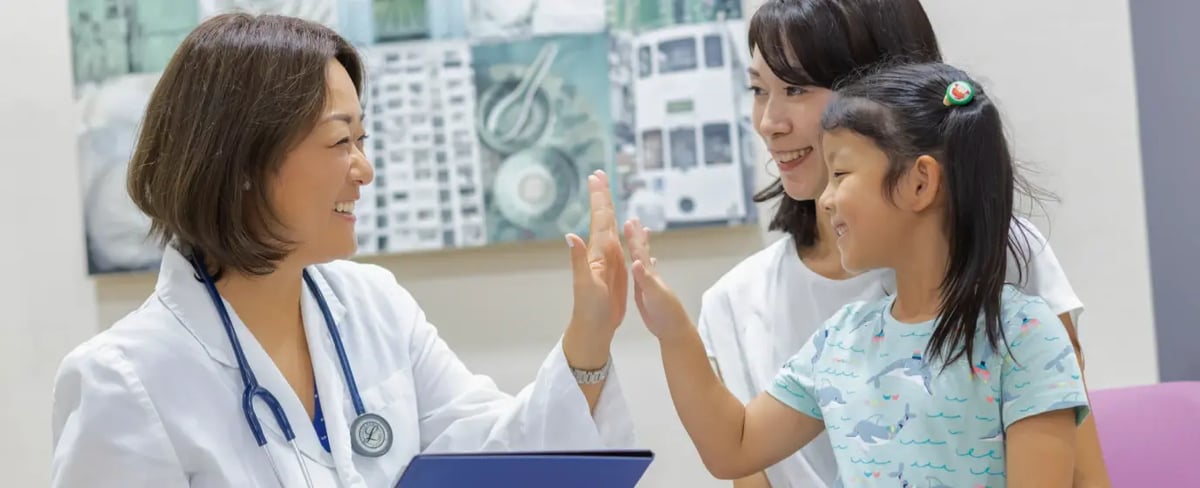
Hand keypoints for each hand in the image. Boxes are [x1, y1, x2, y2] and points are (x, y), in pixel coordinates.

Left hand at [565, 170, 627, 341]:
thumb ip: (579, 260)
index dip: (599, 197)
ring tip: (608, 193)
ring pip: (611, 228)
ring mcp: (609, 260)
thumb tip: (570, 236)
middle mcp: (603, 252)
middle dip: (602, 196)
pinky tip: (629, 227)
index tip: (596, 176)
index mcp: (598, 252)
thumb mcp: (585, 284)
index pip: (599, 218)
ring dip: (609, 210)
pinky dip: (625, 231)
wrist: (594, 327)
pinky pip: (622, 244)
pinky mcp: (617, 270)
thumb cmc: (589, 309)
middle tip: (598, 175)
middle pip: (604, 218)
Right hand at [625, 218, 691, 342]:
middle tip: (633, 220)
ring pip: (643, 260)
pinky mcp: (646, 293)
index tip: (628, 221)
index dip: (634, 237)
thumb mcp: (654, 295)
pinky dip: (642, 266)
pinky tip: (642, 263)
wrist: (673, 329)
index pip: (639, 252)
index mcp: (649, 274)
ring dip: (640, 247)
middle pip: (642, 252)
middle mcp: (649, 275)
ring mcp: (648, 283)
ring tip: (639, 234)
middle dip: (637, 236)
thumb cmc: (665, 313)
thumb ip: (644, 279)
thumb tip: (635, 262)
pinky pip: (643, 275)